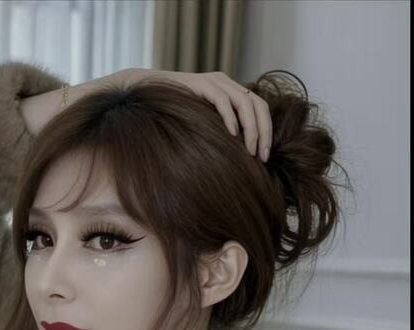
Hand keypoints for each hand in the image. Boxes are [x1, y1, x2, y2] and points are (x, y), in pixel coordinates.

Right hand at [121, 67, 271, 161]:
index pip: (260, 109)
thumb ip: (220, 134)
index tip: (264, 158)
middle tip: (262, 157)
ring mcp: (215, 82)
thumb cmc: (174, 118)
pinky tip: (232, 135)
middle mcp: (227, 84)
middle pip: (258, 105)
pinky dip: (230, 118)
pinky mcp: (202, 85)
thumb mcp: (203, 127)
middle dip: (263, 133)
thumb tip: (238, 160)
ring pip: (245, 103)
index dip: (267, 132)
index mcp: (232, 93)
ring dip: (251, 129)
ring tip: (249, 150)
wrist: (148, 96)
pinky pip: (222, 100)